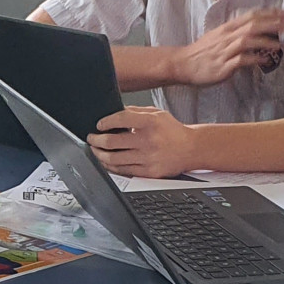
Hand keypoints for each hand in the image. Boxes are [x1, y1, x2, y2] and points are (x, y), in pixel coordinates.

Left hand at [88, 106, 202, 177]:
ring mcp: (148, 158)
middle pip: (112, 142)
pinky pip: (124, 170)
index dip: (105, 122)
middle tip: (91, 138)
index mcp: (150, 122)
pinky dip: (111, 166)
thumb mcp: (157, 114)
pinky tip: (106, 161)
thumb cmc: (173, 131)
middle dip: (96, 140)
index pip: (121, 119)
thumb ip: (135, 111)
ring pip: (114, 159)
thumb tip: (114, 112)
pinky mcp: (149, 172)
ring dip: (99, 154)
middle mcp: (149, 140)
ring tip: (95, 150)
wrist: (192, 149)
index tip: (99, 125)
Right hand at [165, 8, 283, 86]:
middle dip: (275, 23)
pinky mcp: (224, 65)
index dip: (271, 13)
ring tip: (282, 44)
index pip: (252, 16)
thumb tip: (255, 33)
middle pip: (254, 25)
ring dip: (267, 40)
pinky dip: (255, 59)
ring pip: (248, 40)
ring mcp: (225, 50)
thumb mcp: (219, 37)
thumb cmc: (202, 52)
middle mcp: (227, 36)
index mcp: (227, 28)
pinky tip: (265, 61)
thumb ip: (236, 34)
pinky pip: (242, 60)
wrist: (183, 64)